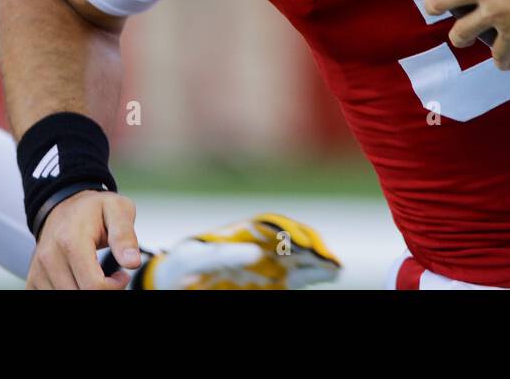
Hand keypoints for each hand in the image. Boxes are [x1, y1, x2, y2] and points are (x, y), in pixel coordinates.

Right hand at [26, 189, 140, 289]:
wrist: (64, 205)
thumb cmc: (93, 209)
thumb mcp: (117, 210)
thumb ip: (125, 236)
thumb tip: (132, 262)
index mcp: (70, 241)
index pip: (93, 285)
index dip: (115, 287)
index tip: (122, 275)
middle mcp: (49, 257)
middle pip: (80, 296)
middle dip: (102, 291)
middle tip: (112, 277)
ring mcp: (38, 270)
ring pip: (66, 300)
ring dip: (86, 293)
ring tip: (96, 276)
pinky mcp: (33, 279)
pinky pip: (49, 298)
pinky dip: (71, 293)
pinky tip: (80, 281)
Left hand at [132, 213, 341, 289]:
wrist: (174, 282)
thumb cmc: (183, 265)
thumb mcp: (197, 259)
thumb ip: (225, 254)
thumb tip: (257, 253)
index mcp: (242, 232)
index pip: (271, 227)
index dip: (289, 233)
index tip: (303, 244)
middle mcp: (259, 243)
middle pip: (291, 238)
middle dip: (311, 245)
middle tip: (326, 257)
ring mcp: (267, 261)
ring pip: (300, 255)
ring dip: (318, 259)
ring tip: (335, 266)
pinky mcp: (272, 279)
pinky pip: (298, 274)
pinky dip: (315, 273)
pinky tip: (332, 272)